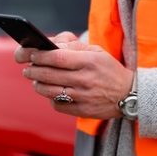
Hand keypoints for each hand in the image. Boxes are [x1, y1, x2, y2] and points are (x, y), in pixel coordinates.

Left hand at [14, 32, 133, 118]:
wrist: (128, 94)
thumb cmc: (108, 69)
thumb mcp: (96, 51)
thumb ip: (73, 46)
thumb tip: (50, 45)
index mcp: (89, 61)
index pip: (57, 57)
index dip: (40, 56)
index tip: (32, 54)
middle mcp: (86, 79)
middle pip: (49, 74)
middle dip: (33, 70)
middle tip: (28, 68)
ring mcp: (83, 97)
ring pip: (50, 91)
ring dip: (38, 84)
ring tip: (36, 79)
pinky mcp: (82, 111)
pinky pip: (58, 105)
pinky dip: (51, 98)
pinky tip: (51, 93)